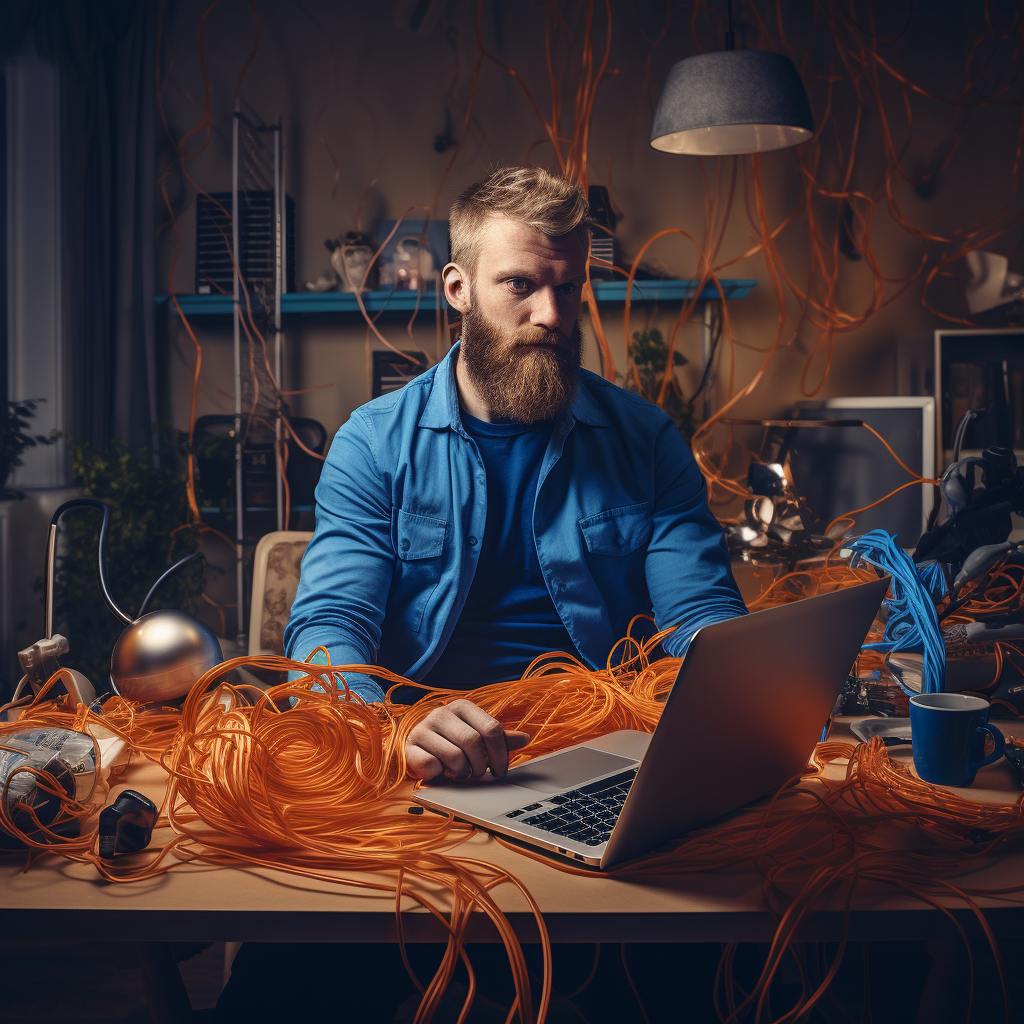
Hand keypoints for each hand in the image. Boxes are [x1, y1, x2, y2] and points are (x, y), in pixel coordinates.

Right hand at [405, 699, 530, 780]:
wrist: (415, 749)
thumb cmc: (450, 743)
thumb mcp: (476, 737)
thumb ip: (499, 739)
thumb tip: (525, 738)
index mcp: (463, 707)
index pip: (492, 728)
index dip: (500, 754)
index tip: (501, 771)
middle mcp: (442, 713)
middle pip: (474, 743)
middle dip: (479, 765)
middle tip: (476, 773)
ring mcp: (424, 727)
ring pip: (455, 757)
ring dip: (460, 772)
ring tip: (457, 771)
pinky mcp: (411, 746)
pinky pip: (433, 765)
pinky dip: (439, 774)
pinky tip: (439, 770)